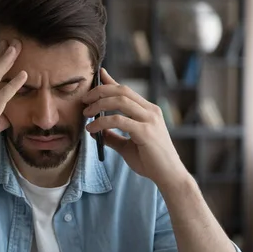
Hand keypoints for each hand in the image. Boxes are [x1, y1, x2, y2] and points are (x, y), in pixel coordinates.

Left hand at [82, 68, 189, 188]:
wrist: (168, 176)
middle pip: (122, 90)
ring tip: (86, 114)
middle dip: (100, 91)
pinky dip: (102, 122)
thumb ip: (113, 136)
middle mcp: (150, 111)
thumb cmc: (150, 161)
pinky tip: (92, 129)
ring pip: (120, 101)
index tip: (96, 75)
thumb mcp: (127, 146)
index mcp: (148, 111)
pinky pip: (119, 120)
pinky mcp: (146, 132)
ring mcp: (149, 120)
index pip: (126, 90)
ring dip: (99, 104)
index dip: (110, 81)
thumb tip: (95, 131)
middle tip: (84, 100)